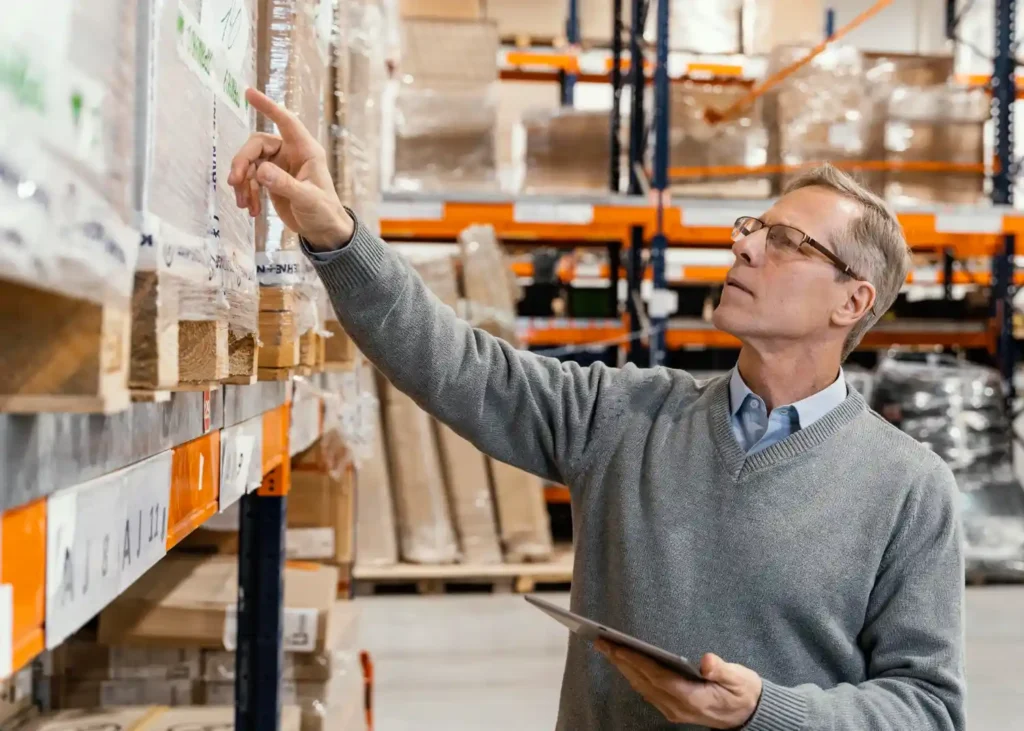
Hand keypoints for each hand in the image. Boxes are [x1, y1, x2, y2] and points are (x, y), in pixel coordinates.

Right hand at [228, 87, 353, 249]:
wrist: (324, 231)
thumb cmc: (324, 212)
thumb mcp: (307, 199)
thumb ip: (284, 184)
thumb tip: (260, 171)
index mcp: (305, 150)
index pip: (285, 122)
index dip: (268, 106)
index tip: (249, 93)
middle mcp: (290, 154)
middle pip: (257, 145)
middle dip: (242, 161)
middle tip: (235, 181)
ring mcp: (279, 167)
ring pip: (250, 163)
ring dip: (242, 181)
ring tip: (243, 203)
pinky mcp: (271, 180)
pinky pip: (251, 179)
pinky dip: (247, 192)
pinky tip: (250, 210)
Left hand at [595, 640, 761, 728]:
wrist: (748, 716)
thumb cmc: (743, 692)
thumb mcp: (740, 679)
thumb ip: (722, 670)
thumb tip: (706, 661)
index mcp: (693, 698)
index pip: (657, 677)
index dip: (636, 661)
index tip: (617, 646)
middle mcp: (678, 707)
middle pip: (642, 681)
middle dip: (620, 660)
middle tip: (600, 641)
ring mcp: (673, 710)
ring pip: (641, 687)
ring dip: (622, 667)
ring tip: (606, 647)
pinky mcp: (672, 708)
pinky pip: (646, 690)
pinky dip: (632, 674)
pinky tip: (624, 661)